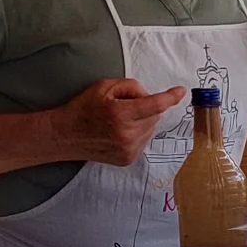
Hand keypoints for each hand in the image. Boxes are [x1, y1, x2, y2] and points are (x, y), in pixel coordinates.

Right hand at [59, 76, 185, 166]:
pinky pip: (144, 140)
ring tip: (119, 121)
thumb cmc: (84, 108)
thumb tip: (150, 96)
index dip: (170, 97)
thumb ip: (131, 87)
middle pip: (155, 116)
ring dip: (142, 121)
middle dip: (146, 108)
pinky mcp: (128, 159)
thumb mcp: (104, 86)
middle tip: (124, 107)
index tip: (181, 91)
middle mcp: (127, 134)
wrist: (66, 135)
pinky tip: (119, 132)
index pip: (155, 105)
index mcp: (121, 114)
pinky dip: (137, 133)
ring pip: (151, 129)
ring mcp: (128, 149)